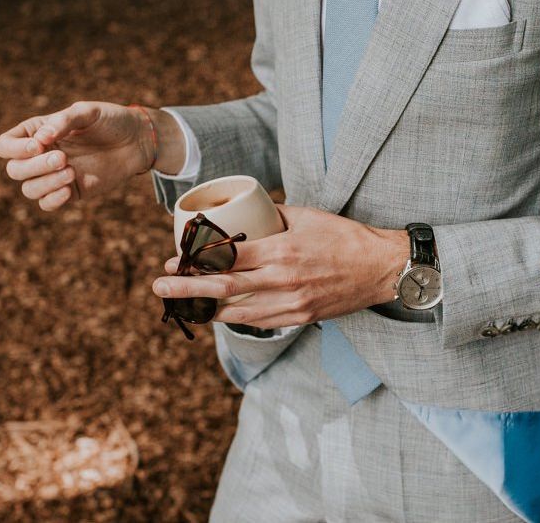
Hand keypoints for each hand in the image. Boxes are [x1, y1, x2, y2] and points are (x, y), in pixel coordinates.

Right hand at [0, 101, 185, 210]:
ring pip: (29, 189)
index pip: (5, 145)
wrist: (139, 140)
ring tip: (72, 171)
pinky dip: (53, 200)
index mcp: (37, 132)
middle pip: (15, 170)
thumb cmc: (112, 121)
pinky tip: (70, 190)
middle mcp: (41, 155)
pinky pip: (48, 204)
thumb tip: (41, 139)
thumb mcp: (89, 112)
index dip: (15, 149)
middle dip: (35, 166)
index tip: (39, 146)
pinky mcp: (72, 191)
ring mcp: (55, 175)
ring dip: (45, 183)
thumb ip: (64, 121)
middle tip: (63, 158)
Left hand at [152, 204, 410, 328]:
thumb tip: (245, 216)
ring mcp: (291, 303)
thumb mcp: (307, 215)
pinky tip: (218, 315)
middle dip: (186, 289)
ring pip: (236, 312)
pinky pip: (258, 322)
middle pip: (223, 287)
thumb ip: (272, 217)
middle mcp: (282, 280)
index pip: (228, 257)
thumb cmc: (345, 236)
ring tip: (181, 305)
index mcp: (282, 250)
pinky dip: (234, 319)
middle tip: (159, 287)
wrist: (380, 268)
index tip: (175, 258)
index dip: (196, 260)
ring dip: (205, 309)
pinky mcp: (299, 318)